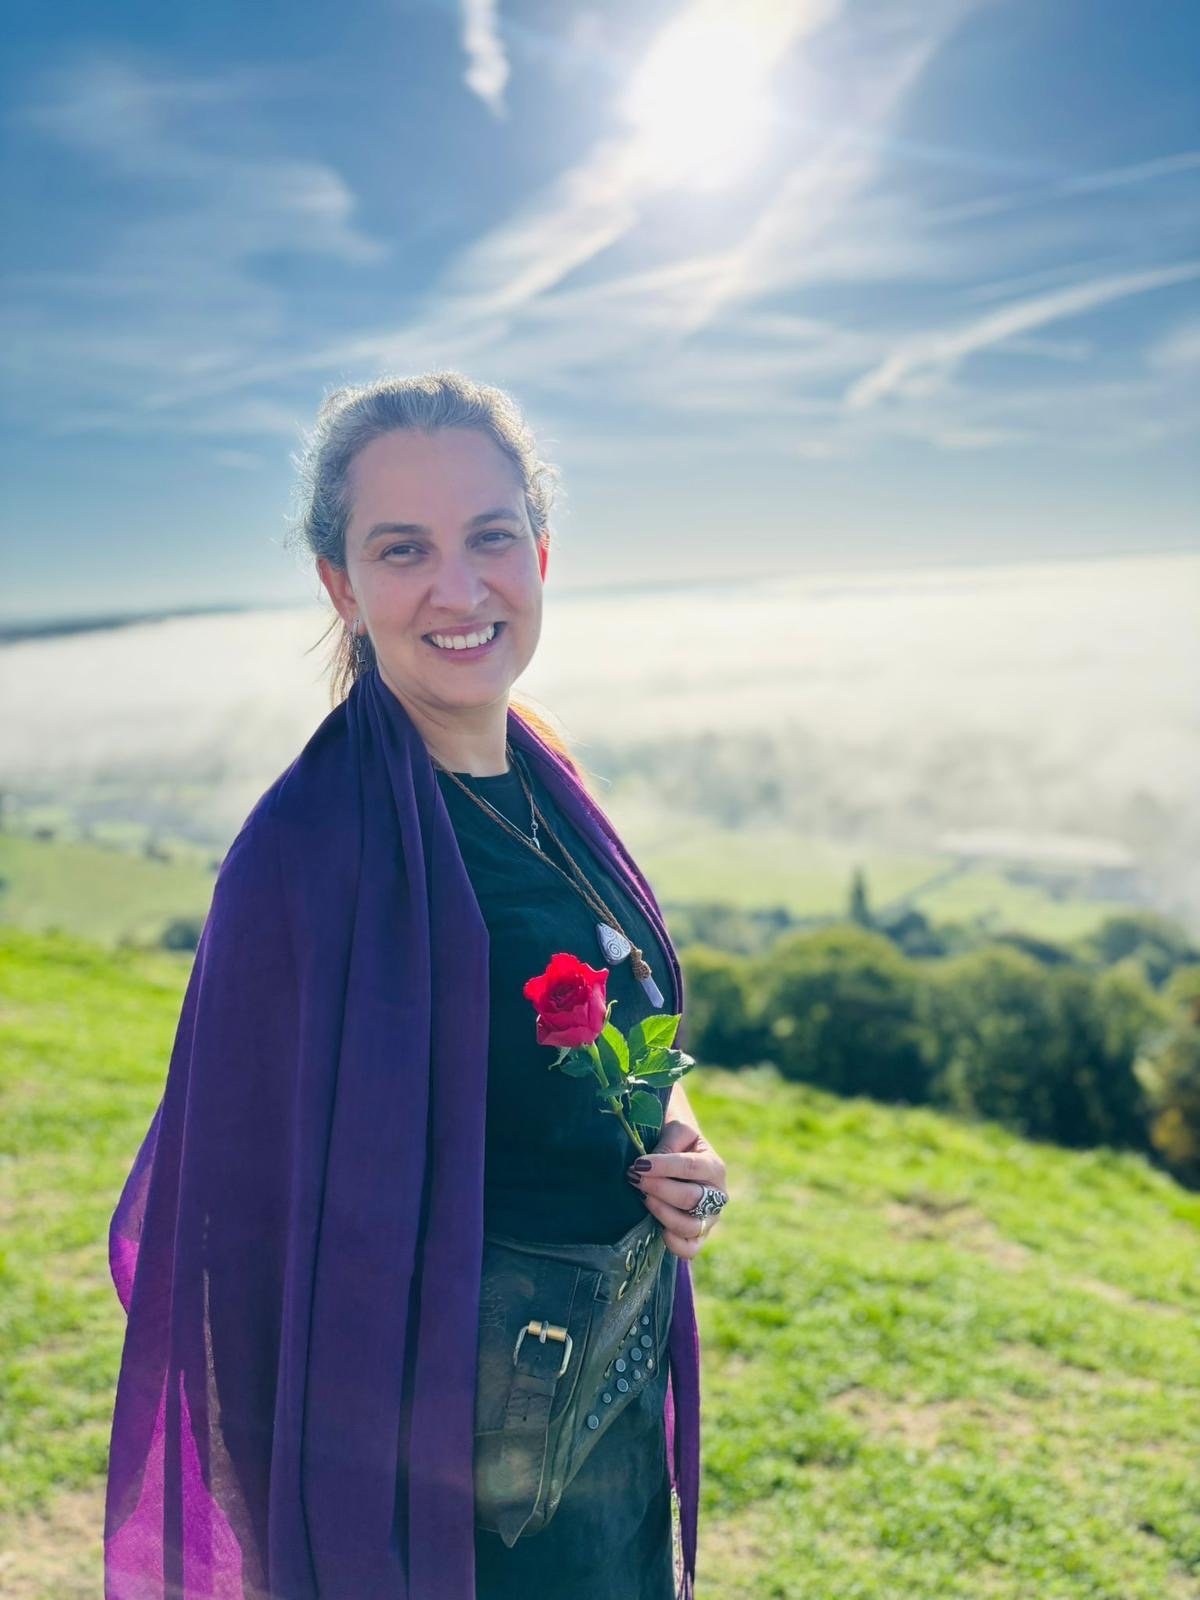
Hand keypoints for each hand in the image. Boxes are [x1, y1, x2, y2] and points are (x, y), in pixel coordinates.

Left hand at [625, 1120, 727, 1259]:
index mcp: (714, 1167)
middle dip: (659, 1188)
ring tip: (642, 1197)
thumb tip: (650, 1165)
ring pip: (690, 1225)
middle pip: (690, 1198)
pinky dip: (675, 1244)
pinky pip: (690, 1248)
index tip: (640, 1163)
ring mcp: (709, 1218)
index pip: (692, 1168)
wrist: (682, 1154)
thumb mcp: (677, 1130)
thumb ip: (668, 1143)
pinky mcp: (698, 1236)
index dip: (664, 1166)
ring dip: (662, 1212)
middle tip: (634, 1178)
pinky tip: (658, 1230)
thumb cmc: (677, 1140)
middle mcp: (717, 1195)